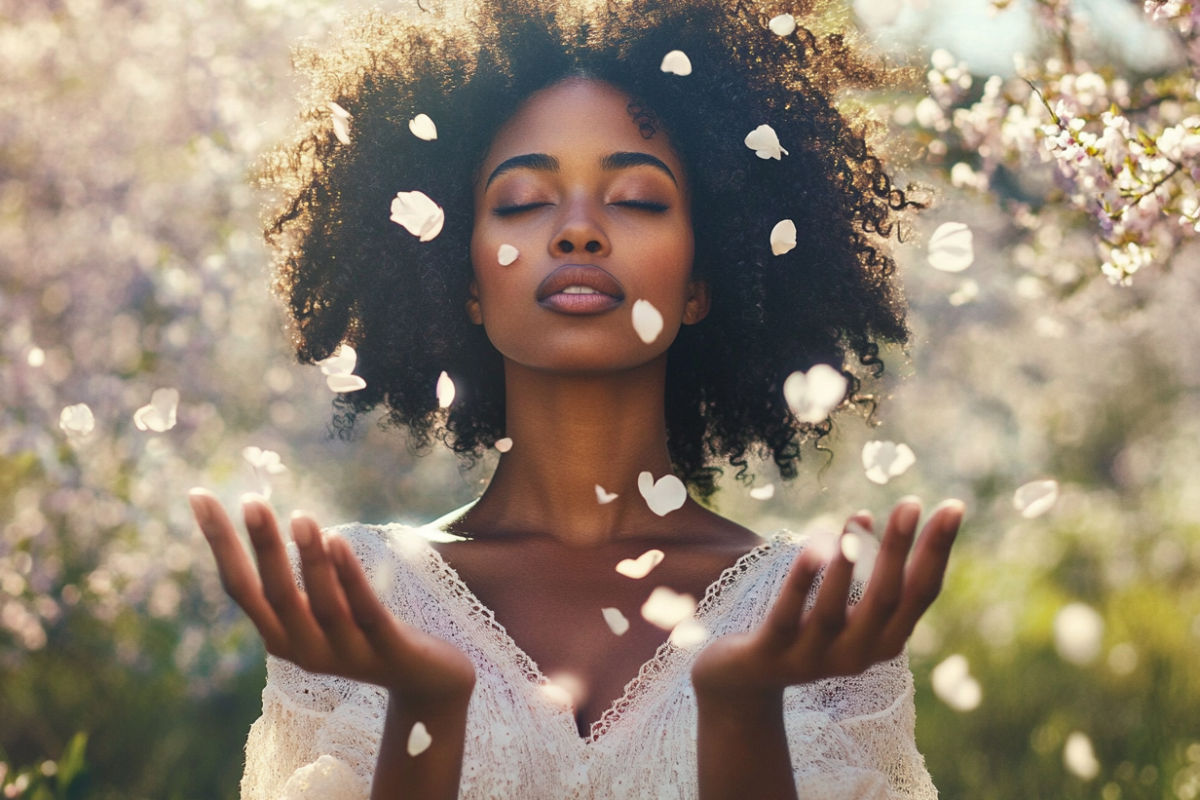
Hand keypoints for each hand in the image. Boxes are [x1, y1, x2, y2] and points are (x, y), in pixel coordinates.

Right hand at [187, 489, 475, 705]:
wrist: (424, 680)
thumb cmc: (362, 632)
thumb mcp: (320, 608)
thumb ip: (297, 582)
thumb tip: (267, 523)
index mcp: (280, 635)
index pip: (239, 587)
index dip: (219, 543)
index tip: (199, 495)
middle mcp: (303, 648)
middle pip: (275, 596)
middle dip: (262, 547)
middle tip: (251, 500)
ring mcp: (345, 652)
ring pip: (321, 605)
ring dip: (309, 561)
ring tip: (301, 516)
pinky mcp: (385, 649)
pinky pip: (364, 610)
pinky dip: (349, 576)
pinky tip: (339, 540)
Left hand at [691, 497, 961, 698]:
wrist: (745, 682)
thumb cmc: (806, 631)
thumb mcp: (848, 609)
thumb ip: (873, 578)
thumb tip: (906, 519)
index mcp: (883, 640)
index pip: (920, 594)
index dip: (937, 551)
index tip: (953, 506)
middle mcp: (856, 655)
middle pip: (886, 600)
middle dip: (900, 550)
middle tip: (912, 502)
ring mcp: (812, 659)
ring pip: (833, 612)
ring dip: (847, 565)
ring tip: (859, 517)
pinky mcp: (771, 655)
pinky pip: (786, 617)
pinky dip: (801, 583)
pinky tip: (811, 548)